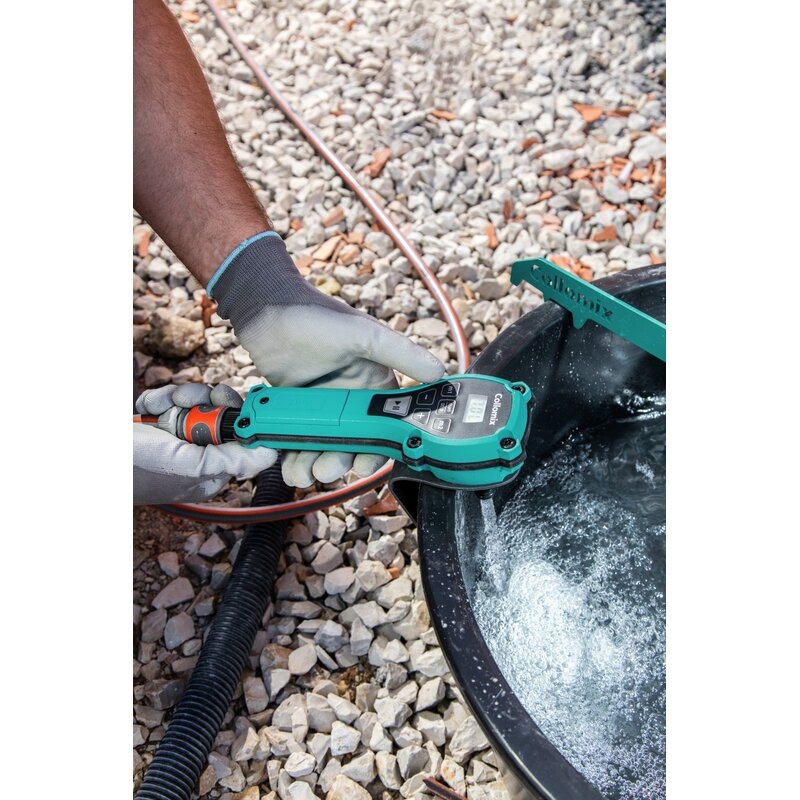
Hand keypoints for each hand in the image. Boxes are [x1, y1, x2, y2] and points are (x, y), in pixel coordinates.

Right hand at [134, 383, 277, 503]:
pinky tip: (145, 410)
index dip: (240, 415)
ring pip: (197, 400)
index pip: (243, 437)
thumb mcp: (190, 466)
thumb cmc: (135, 468)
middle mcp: (198, 453)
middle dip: (203, 401)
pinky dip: (156, 399)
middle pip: (222, 412)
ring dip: (176, 398)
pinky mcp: (159, 420)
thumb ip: (232, 460)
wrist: (90, 455)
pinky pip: (171, 397)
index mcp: (212, 471)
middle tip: (187, 402)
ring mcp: (178, 435)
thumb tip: (271, 454)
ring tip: (159, 410)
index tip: (229, 401)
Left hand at [208, 231, 445, 486]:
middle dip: (340, 462)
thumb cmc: (317, 315)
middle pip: (353, 446)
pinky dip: (292, 456)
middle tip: (325, 468)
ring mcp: (322, 409)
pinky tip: (284, 463)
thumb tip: (439, 372)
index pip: (386, 428)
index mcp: (375, 386)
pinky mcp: (295, 413)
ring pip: (324, 448)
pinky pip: (298, 442)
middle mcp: (352, 402)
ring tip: (300, 471)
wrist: (265, 309)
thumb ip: (401, 353)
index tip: (363, 465)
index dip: (378, 451)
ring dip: (314, 465)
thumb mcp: (364, 333)